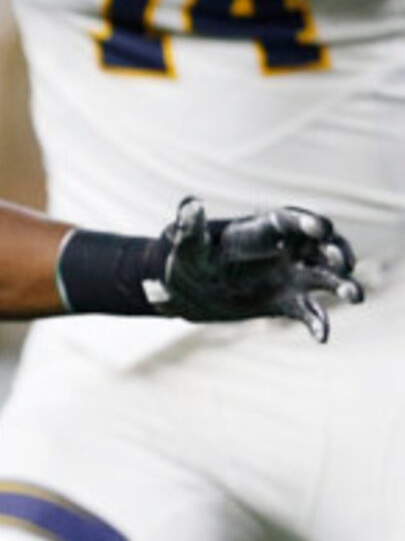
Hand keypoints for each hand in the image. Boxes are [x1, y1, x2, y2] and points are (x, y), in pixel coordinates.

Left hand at [155, 197, 364, 339]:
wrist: (188, 290)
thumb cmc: (187, 259)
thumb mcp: (186, 245)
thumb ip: (190, 228)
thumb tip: (189, 204)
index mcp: (264, 229)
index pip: (292, 222)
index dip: (308, 223)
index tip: (321, 229)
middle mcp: (285, 249)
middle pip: (321, 246)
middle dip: (336, 251)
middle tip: (344, 262)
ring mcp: (290, 276)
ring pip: (325, 277)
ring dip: (341, 284)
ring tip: (354, 295)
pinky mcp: (287, 301)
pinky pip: (308, 311)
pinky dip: (317, 322)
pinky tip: (322, 337)